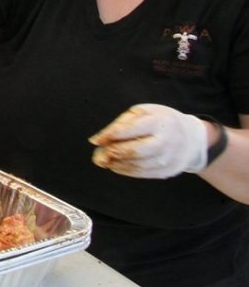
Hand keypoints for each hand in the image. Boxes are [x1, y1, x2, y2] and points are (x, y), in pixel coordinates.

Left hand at [89, 103, 208, 178]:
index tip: (95, 141)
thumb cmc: (159, 121)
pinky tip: (116, 166)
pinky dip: (126, 171)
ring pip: (138, 165)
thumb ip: (120, 124)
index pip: (132, 129)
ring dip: (117, 164)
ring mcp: (171, 157)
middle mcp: (167, 140)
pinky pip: (145, 173)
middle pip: (136, 150)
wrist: (191, 137)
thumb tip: (97, 140)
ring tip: (103, 161)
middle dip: (114, 153)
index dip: (111, 135)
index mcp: (159, 121)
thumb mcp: (142, 113)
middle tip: (98, 155)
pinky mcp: (170, 170)